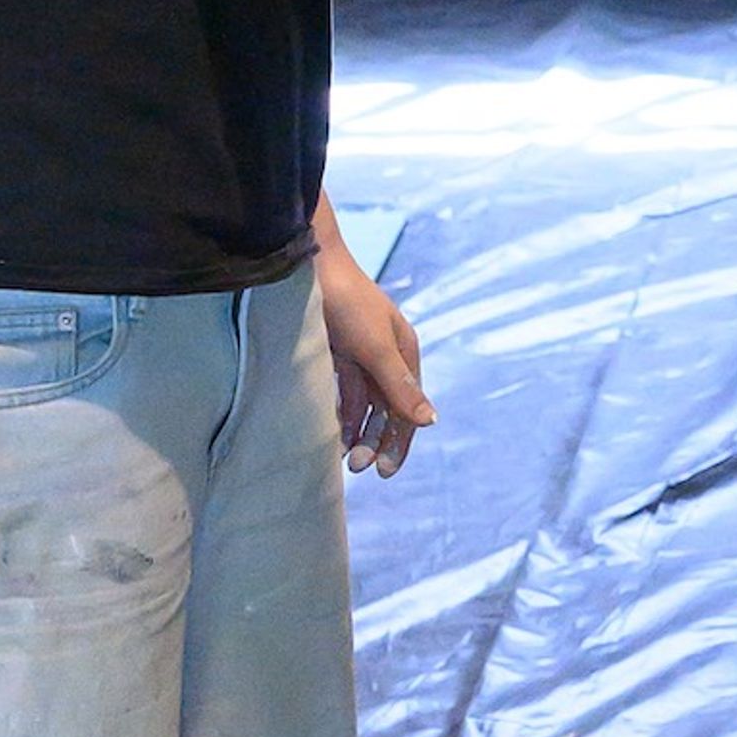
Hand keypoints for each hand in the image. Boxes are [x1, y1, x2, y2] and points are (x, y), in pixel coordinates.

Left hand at [312, 214, 432, 476]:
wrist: (305, 265)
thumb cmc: (345, 302)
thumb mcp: (375, 347)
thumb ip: (399, 386)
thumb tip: (431, 422)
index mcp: (404, 352)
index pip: (409, 407)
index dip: (399, 441)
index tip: (383, 471)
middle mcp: (386, 355)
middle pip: (388, 410)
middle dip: (376, 441)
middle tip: (357, 468)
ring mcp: (360, 355)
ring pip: (364, 405)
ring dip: (358, 432)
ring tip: (344, 459)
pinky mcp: (335, 353)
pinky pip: (343, 393)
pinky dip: (340, 415)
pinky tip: (331, 435)